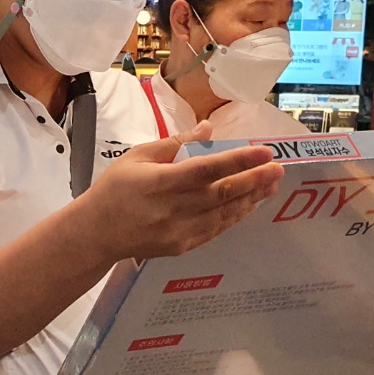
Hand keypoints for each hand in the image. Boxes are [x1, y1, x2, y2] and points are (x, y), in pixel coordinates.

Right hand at [86, 125, 283, 263]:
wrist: (96, 234)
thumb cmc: (115, 189)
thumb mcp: (137, 157)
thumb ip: (175, 143)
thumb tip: (208, 128)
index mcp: (160, 182)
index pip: (206, 169)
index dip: (238, 160)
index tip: (264, 151)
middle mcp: (173, 209)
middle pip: (222, 194)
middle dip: (254, 180)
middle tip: (278, 168)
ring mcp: (179, 231)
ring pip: (224, 214)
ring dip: (251, 199)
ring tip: (271, 184)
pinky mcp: (182, 246)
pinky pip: (216, 230)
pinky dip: (235, 216)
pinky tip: (249, 205)